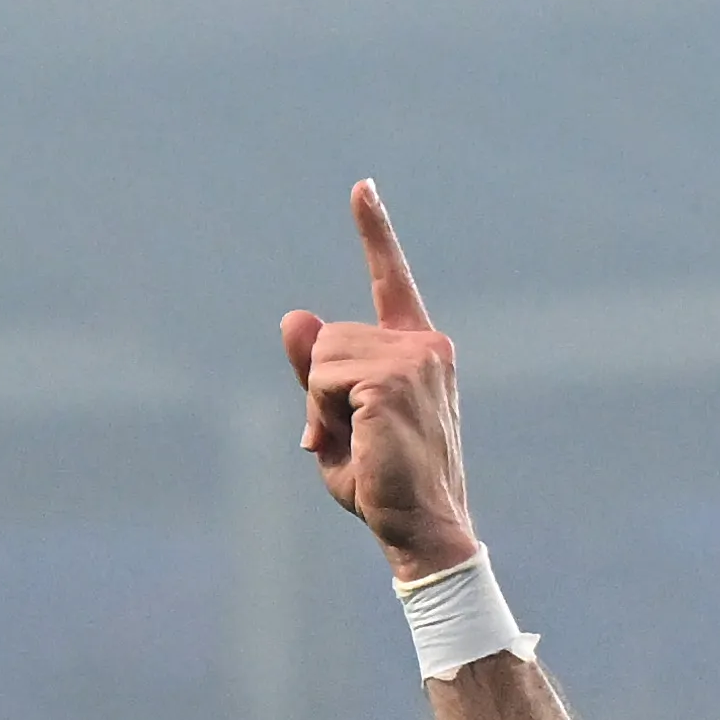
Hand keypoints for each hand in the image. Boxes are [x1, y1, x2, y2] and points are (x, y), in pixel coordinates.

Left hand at [282, 182, 478, 575]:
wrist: (423, 531)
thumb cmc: (385, 486)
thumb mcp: (338, 422)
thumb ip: (315, 371)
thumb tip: (294, 316)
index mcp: (419, 352)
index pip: (391, 282)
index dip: (375, 231)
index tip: (362, 188)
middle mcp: (425, 346)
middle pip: (329, 338)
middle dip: (321, 392)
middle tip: (352, 440)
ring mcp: (414, 358)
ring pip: (322, 356)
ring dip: (321, 406)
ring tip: (358, 444)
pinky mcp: (394, 377)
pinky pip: (323, 378)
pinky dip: (324, 416)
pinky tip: (358, 443)